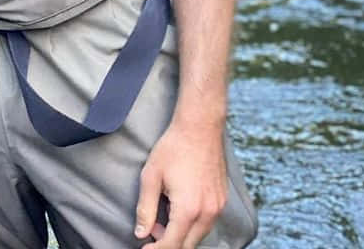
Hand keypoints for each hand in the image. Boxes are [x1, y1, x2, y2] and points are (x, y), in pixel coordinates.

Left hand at [134, 118, 226, 247]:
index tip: (144, 248)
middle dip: (168, 243)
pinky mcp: (222, 201)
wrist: (199, 127)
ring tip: (163, 218)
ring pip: (199, 236)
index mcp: (188, 209)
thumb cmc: (174, 148)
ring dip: (181, 235)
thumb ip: (145, 208)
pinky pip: (207, 223)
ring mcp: (218, 207)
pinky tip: (179, 209)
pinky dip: (192, 225)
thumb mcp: (151, 176)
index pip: (172, 245)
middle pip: (187, 245)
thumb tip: (141, 233)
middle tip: (152, 229)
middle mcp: (207, 213)